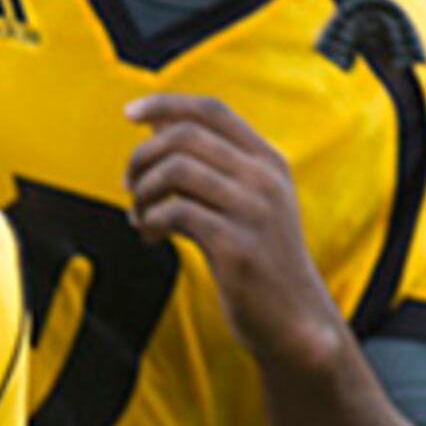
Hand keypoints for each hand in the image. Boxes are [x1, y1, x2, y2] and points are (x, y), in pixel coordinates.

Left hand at [126, 95, 341, 374]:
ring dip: (143, 191)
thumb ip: (212, 166)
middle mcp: (265, 180)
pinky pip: (175, 213)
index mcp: (269, 162)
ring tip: (140, 215)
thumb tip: (156, 127)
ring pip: (175, 169)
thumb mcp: (249, 203)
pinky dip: (149, 220)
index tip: (129, 112)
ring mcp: (254, 213)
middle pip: (185, 136)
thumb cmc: (261, 259)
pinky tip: (149, 236)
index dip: (165, 103)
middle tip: (129, 184)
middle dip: (143, 155)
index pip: (212, 110)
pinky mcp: (236, 248)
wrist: (296, 321)